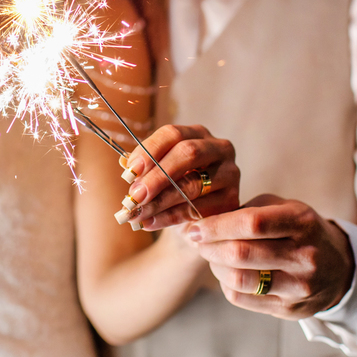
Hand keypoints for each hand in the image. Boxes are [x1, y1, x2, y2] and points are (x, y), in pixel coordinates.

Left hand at [122, 124, 239, 229]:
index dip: (149, 150)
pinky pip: (198, 208)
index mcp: (197, 134)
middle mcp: (218, 148)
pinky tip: (151, 222)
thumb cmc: (174, 190)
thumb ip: (144, 168)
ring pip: (192, 184)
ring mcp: (229, 173)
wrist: (195, 222)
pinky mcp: (231, 199)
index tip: (129, 171)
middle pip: (187, 153)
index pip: (172, 133)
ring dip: (160, 200)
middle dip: (156, 176)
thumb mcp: (158, 175)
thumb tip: (125, 164)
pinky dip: (170, 217)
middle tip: (134, 195)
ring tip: (138, 212)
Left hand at [186, 194, 355, 318]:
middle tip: (197, 241)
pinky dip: (226, 284)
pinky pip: (243, 299)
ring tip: (211, 256)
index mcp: (302, 222)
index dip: (216, 226)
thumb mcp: (284, 208)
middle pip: (241, 254)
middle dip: (209, 247)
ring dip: (215, 267)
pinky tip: (226, 273)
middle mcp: (303, 256)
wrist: (339, 268)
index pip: (251, 223)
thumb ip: (248, 211)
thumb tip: (205, 221)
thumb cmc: (300, 231)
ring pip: (239, 280)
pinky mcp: (290, 309)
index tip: (196, 227)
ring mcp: (299, 286)